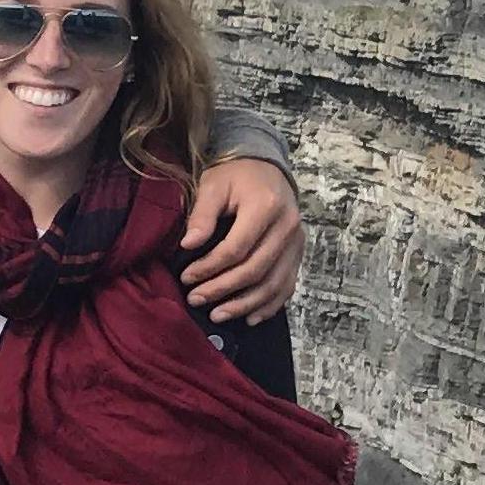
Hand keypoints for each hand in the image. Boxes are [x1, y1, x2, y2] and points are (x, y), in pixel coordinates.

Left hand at [180, 157, 302, 321]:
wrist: (266, 167)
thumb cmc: (235, 176)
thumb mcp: (213, 185)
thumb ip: (202, 215)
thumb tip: (188, 245)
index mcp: (266, 207)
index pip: (236, 248)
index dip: (209, 267)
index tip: (186, 278)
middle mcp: (287, 227)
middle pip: (255, 269)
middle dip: (222, 289)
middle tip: (195, 300)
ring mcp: (296, 242)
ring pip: (273, 283)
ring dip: (244, 304)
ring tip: (217, 315)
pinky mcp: (298, 253)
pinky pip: (287, 285)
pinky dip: (270, 305)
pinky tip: (250, 317)